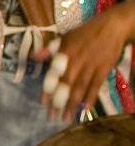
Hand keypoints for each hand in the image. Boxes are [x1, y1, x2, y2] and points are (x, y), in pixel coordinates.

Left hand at [33, 3, 134, 120]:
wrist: (113, 26)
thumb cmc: (86, 32)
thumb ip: (49, 49)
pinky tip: (85, 108)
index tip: (43, 103)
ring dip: (72, 104)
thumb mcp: (66, 37)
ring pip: (80, 88)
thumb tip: (32, 56)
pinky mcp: (104, 69)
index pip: (54, 74)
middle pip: (66, 84)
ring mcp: (91, 65)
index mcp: (65, 52)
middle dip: (58, 102)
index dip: (48, 89)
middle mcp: (77, 61)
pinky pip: (96, 85)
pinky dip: (91, 97)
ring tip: (66, 118)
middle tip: (52, 117)